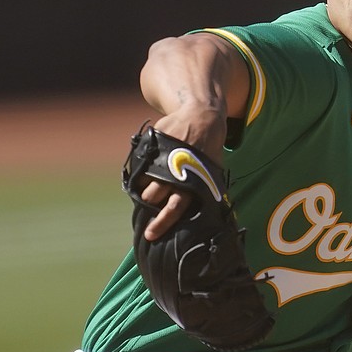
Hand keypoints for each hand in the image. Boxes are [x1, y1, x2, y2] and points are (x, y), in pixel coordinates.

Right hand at [138, 109, 227, 240]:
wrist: (201, 116)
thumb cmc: (208, 149)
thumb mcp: (213, 171)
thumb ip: (205, 191)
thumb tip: (207, 217)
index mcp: (193, 182)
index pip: (175, 209)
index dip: (161, 223)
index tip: (150, 235)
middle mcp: (176, 173)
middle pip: (152, 198)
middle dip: (148, 208)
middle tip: (146, 213)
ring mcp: (162, 160)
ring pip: (144, 184)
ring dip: (143, 191)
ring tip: (147, 191)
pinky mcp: (151, 147)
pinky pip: (139, 168)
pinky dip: (140, 175)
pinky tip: (145, 175)